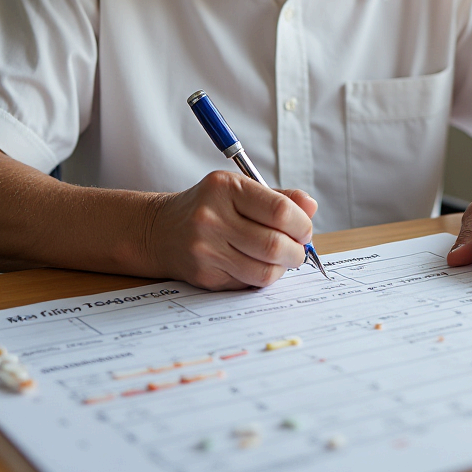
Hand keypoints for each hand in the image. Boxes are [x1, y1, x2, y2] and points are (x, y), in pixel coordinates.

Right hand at [148, 171, 317, 290]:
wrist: (160, 230)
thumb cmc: (209, 206)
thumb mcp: (239, 189)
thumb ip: (278, 198)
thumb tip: (311, 206)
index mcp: (225, 188)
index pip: (279, 210)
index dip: (302, 224)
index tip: (305, 230)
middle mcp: (212, 217)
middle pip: (274, 244)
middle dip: (297, 251)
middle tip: (298, 250)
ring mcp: (206, 249)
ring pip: (264, 270)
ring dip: (282, 268)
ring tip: (281, 259)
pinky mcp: (204, 275)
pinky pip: (248, 283)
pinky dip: (262, 277)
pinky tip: (257, 265)